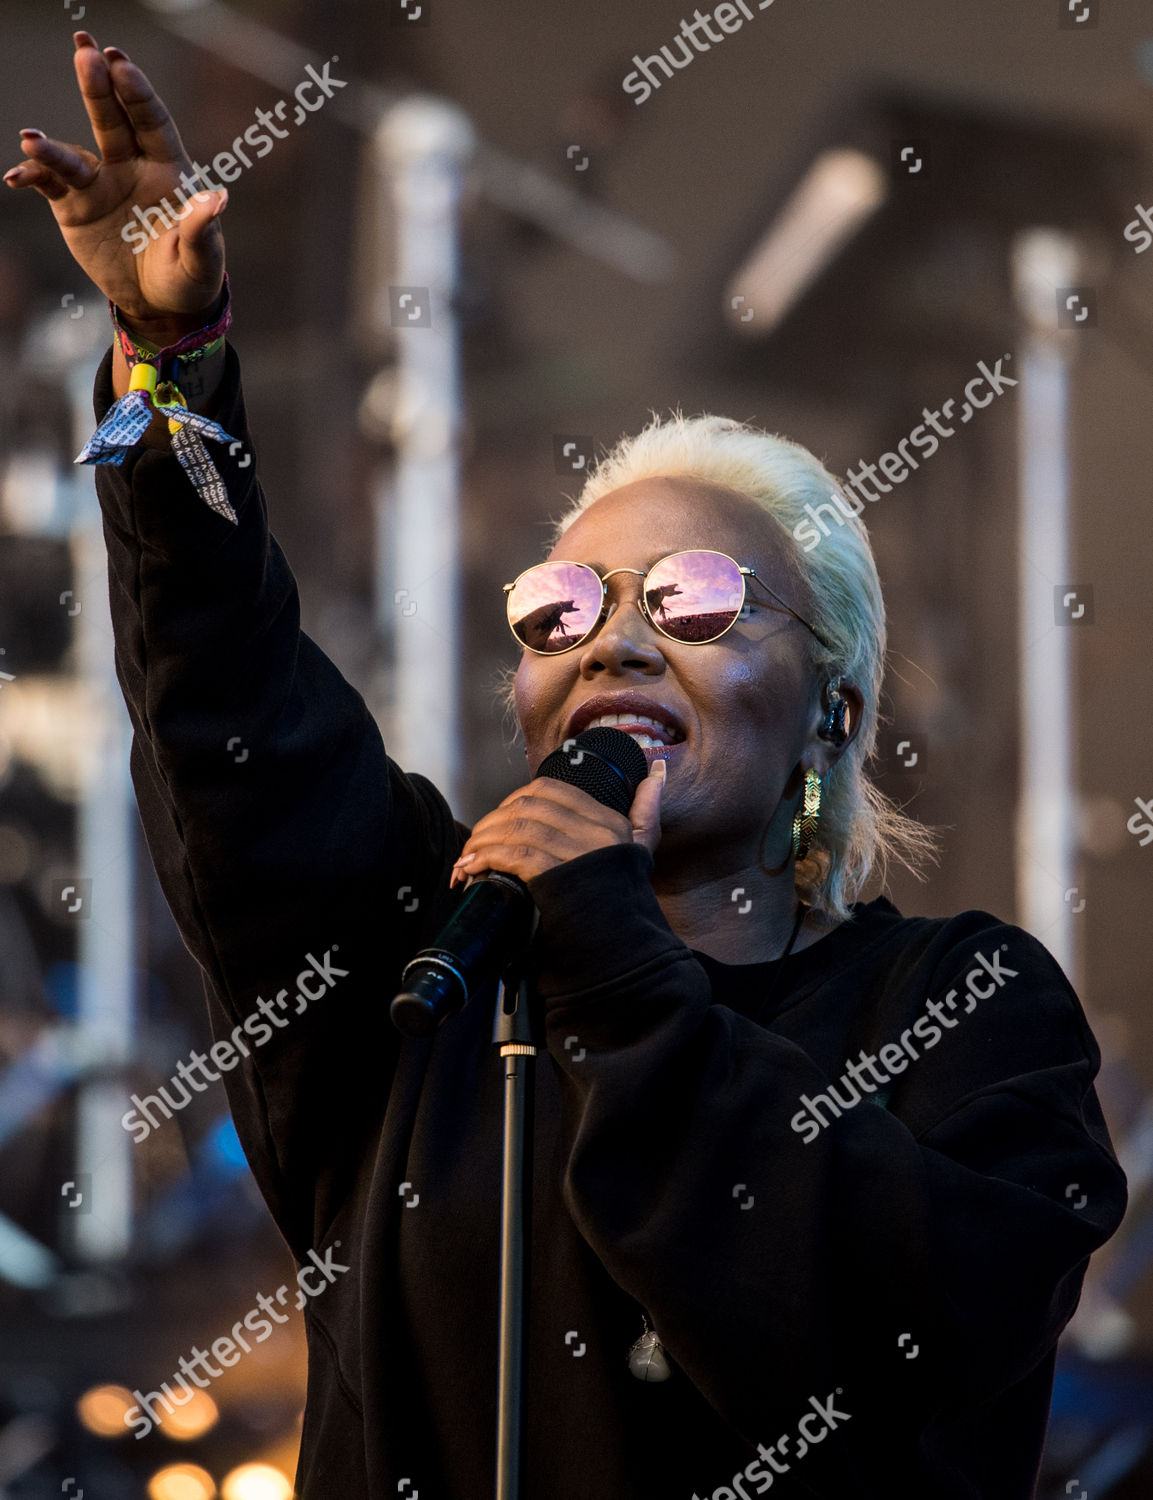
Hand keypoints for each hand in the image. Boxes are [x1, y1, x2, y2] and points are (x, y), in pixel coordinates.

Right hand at [4, 32, 225, 340]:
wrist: (160, 304)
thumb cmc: (190, 278)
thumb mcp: (202, 261)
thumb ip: (203, 230)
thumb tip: (218, 198)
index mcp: (168, 170)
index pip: (153, 123)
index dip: (137, 93)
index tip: (120, 63)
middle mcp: (131, 167)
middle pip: (112, 121)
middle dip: (98, 85)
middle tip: (84, 48)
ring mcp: (100, 183)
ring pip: (73, 154)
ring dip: (50, 147)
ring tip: (31, 140)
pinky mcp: (75, 206)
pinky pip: (50, 184)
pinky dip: (33, 176)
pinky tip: (18, 177)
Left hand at [449, 760, 665, 888]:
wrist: (627, 949)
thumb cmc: (624, 901)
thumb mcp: (641, 850)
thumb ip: (647, 810)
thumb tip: (656, 772)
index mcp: (609, 821)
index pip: (550, 789)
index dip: (514, 799)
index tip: (499, 819)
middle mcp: (595, 832)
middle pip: (526, 806)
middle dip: (491, 821)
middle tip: (475, 842)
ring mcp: (578, 854)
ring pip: (516, 828)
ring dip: (482, 841)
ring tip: (467, 858)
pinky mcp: (558, 878)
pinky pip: (514, 855)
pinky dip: (486, 858)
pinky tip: (473, 868)